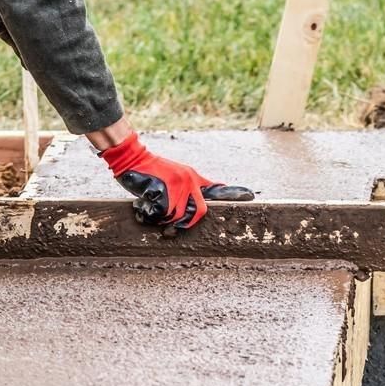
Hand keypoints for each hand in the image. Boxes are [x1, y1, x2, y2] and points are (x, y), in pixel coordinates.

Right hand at [100, 132, 253, 229]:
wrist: (133, 157)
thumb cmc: (152, 169)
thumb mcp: (178, 174)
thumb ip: (191, 185)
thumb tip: (207, 195)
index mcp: (193, 178)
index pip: (216, 190)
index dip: (234, 194)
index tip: (251, 196)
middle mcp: (188, 181)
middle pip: (199, 212)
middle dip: (187, 223)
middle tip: (174, 228)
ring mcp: (176, 186)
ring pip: (177, 216)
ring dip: (163, 219)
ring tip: (152, 212)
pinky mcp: (162, 191)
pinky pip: (161, 214)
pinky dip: (151, 216)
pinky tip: (144, 208)